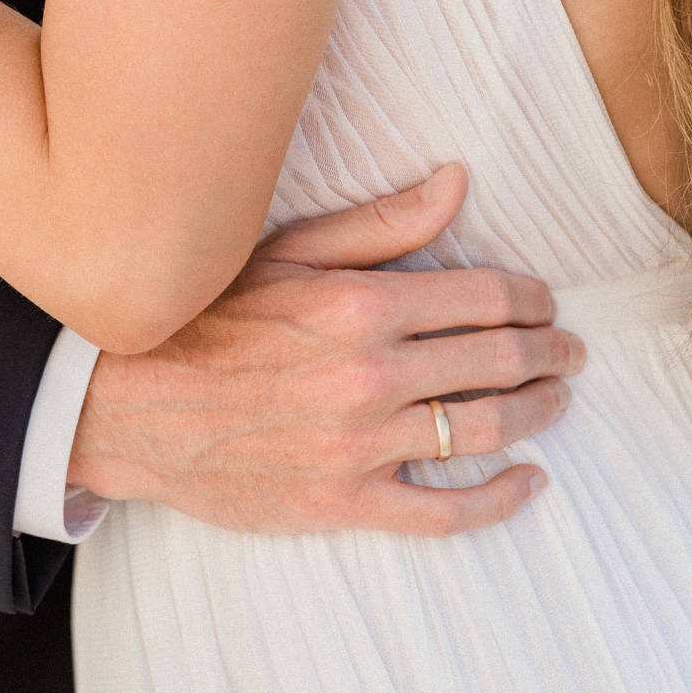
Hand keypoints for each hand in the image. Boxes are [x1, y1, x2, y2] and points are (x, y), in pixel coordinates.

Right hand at [68, 164, 583, 536]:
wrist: (123, 407)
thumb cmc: (203, 322)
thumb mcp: (284, 254)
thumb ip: (379, 225)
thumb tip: (458, 181)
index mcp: (358, 305)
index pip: (484, 296)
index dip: (530, 300)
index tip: (543, 305)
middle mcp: (368, 375)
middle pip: (497, 361)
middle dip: (548, 354)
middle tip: (568, 352)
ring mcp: (358, 445)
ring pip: (484, 431)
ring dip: (537, 414)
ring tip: (555, 402)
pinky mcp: (341, 502)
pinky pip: (445, 511)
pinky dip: (499, 499)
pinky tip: (527, 482)